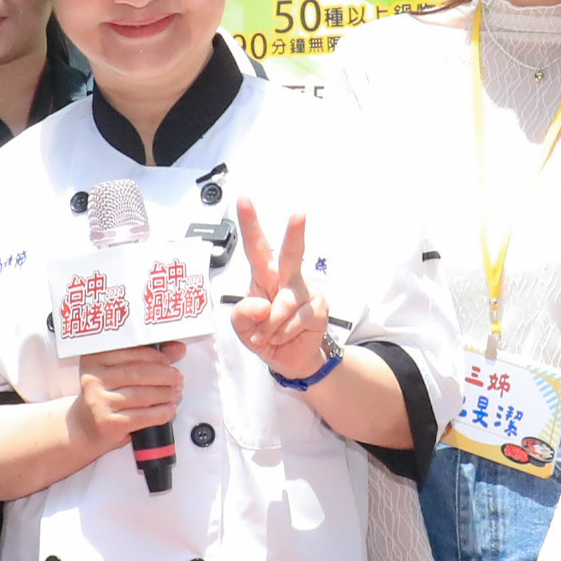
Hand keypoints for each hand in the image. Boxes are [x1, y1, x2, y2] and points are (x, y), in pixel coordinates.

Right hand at [66, 343, 186, 450]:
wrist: (85, 427)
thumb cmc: (105, 396)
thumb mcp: (119, 373)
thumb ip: (145, 358)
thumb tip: (177, 348)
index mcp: (94, 359)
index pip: (130, 352)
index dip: (155, 355)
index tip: (169, 360)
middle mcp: (93, 379)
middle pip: (138, 373)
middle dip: (164, 375)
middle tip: (178, 378)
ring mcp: (100, 402)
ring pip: (142, 395)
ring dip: (165, 394)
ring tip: (175, 393)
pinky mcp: (109, 423)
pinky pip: (143, 416)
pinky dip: (161, 413)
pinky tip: (169, 410)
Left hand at [229, 202, 333, 379]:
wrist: (289, 360)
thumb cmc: (265, 335)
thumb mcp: (242, 328)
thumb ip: (243, 314)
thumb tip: (262, 304)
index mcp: (264, 275)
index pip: (255, 246)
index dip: (249, 223)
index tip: (243, 200)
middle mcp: (286, 278)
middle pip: (290, 253)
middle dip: (295, 233)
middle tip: (299, 214)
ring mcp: (305, 292)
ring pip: (285, 303)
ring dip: (270, 325)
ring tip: (265, 336)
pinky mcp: (318, 309)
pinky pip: (296, 320)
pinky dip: (282, 333)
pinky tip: (281, 337)